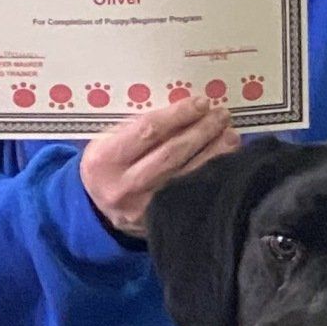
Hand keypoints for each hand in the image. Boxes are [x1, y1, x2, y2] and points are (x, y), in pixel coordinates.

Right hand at [80, 96, 239, 236]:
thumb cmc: (108, 165)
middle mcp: (123, 185)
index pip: (148, 131)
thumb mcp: (108, 142)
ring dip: (214, 153)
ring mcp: (143, 207)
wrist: (96, 210)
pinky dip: (211, 177)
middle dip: (201, 132)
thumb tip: (186, 110)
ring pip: (186, 176)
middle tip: (222, 115)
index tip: (201, 103)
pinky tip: (226, 163)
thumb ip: (139, 128)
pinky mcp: (160, 223)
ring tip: (230, 135)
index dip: (178, 115)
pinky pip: (191, 196)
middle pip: (171, 153)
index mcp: (104, 159)